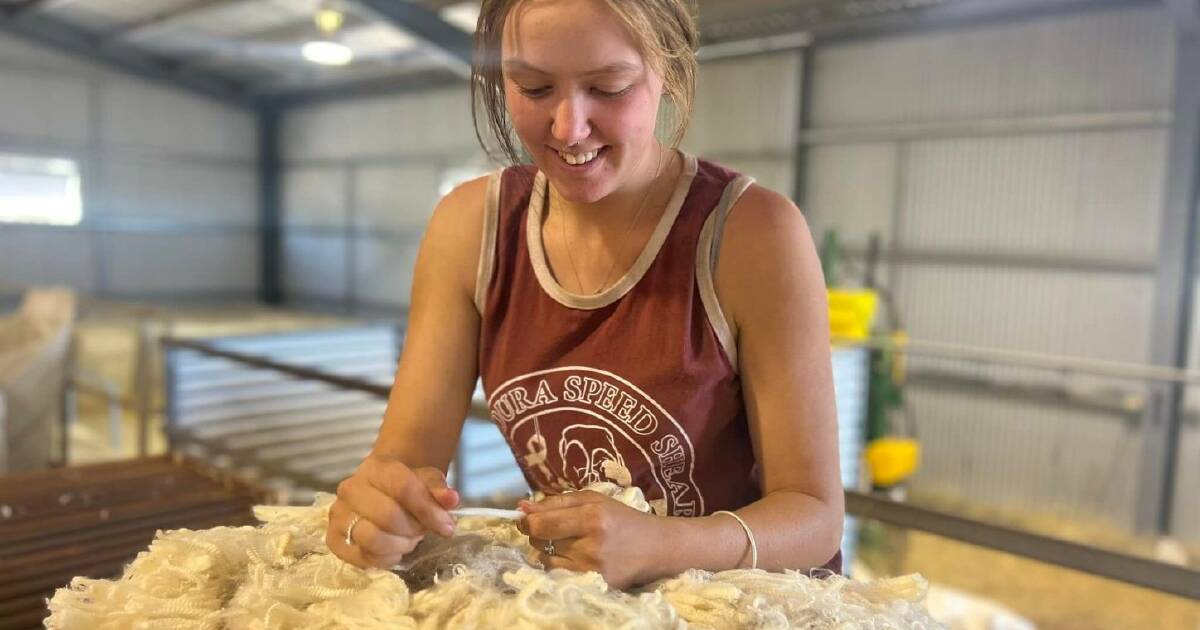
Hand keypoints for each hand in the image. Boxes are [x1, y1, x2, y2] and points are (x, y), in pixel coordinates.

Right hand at [326, 454, 459, 568]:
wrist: (382, 492)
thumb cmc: (407, 487)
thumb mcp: (427, 482)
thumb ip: (439, 491)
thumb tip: (451, 500)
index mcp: (375, 468)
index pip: (403, 488)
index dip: (428, 511)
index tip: (447, 526)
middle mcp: (350, 489)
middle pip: (388, 516)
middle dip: (413, 529)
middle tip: (422, 531)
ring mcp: (338, 515)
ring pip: (372, 539)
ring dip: (399, 545)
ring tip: (407, 539)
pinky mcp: (334, 540)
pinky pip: (363, 558)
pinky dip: (385, 559)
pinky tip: (394, 550)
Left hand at [518, 490, 664, 588]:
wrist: (657, 548)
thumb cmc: (622, 518)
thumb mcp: (593, 500)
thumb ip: (556, 502)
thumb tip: (521, 507)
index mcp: (592, 517)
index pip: (542, 524)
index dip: (527, 522)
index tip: (526, 519)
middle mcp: (591, 545)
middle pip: (540, 541)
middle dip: (539, 533)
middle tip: (554, 529)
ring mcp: (592, 569)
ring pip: (545, 560)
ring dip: (548, 551)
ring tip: (568, 544)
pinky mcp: (594, 584)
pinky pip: (558, 575)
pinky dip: (559, 565)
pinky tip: (574, 558)